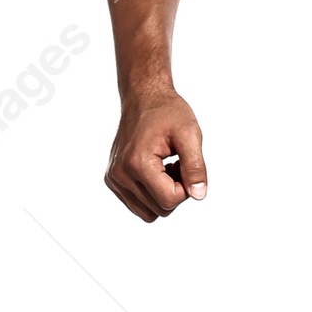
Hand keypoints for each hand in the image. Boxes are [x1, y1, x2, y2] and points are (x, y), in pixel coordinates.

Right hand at [105, 91, 206, 221]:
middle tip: (176, 163)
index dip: (186, 187)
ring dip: (163, 194)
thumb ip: (196, 167)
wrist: (143, 98)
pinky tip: (155, 170)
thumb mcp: (190, 134)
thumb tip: (198, 195)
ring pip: (149, 213)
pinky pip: (139, 205)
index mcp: (137, 164)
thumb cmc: (168, 113)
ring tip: (165, 167)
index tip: (184, 164)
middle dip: (175, 190)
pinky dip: (152, 193)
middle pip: (161, 210)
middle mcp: (120, 175)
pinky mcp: (113, 180)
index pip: (170, 200)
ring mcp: (114, 179)